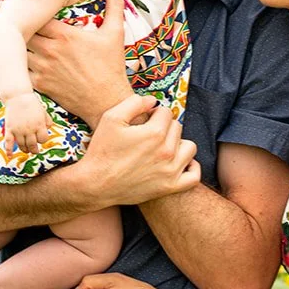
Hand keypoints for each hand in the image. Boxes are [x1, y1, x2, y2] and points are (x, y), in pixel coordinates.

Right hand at [2, 93, 50, 151]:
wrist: (17, 96)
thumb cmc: (32, 103)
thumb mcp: (43, 111)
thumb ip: (48, 121)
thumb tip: (49, 129)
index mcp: (39, 125)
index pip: (43, 139)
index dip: (42, 140)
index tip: (40, 139)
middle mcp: (29, 129)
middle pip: (33, 145)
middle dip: (34, 149)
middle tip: (35, 151)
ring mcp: (18, 130)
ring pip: (22, 145)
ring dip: (25, 150)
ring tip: (26, 150)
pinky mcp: (10, 129)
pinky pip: (8, 142)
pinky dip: (9, 150)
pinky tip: (10, 156)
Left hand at [28, 0, 129, 125]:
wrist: (108, 102)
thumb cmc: (112, 67)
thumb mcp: (115, 33)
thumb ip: (113, 4)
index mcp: (64, 35)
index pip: (35, 16)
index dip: (30, 11)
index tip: (29, 9)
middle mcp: (50, 50)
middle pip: (22, 32)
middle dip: (20, 27)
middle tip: (17, 21)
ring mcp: (42, 69)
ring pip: (18, 51)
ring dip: (17, 46)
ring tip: (14, 39)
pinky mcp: (40, 85)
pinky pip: (20, 72)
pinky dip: (18, 65)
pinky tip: (20, 60)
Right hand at [77, 94, 199, 206]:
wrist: (95, 184)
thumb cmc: (101, 150)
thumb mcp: (111, 118)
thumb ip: (134, 103)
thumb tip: (153, 101)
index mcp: (154, 133)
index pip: (166, 112)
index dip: (153, 113)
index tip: (143, 121)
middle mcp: (166, 152)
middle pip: (177, 128)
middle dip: (164, 127)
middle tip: (148, 134)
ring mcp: (170, 171)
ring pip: (189, 147)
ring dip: (178, 143)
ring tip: (162, 146)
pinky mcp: (170, 187)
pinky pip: (193, 175)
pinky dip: (190, 167)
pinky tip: (179, 162)